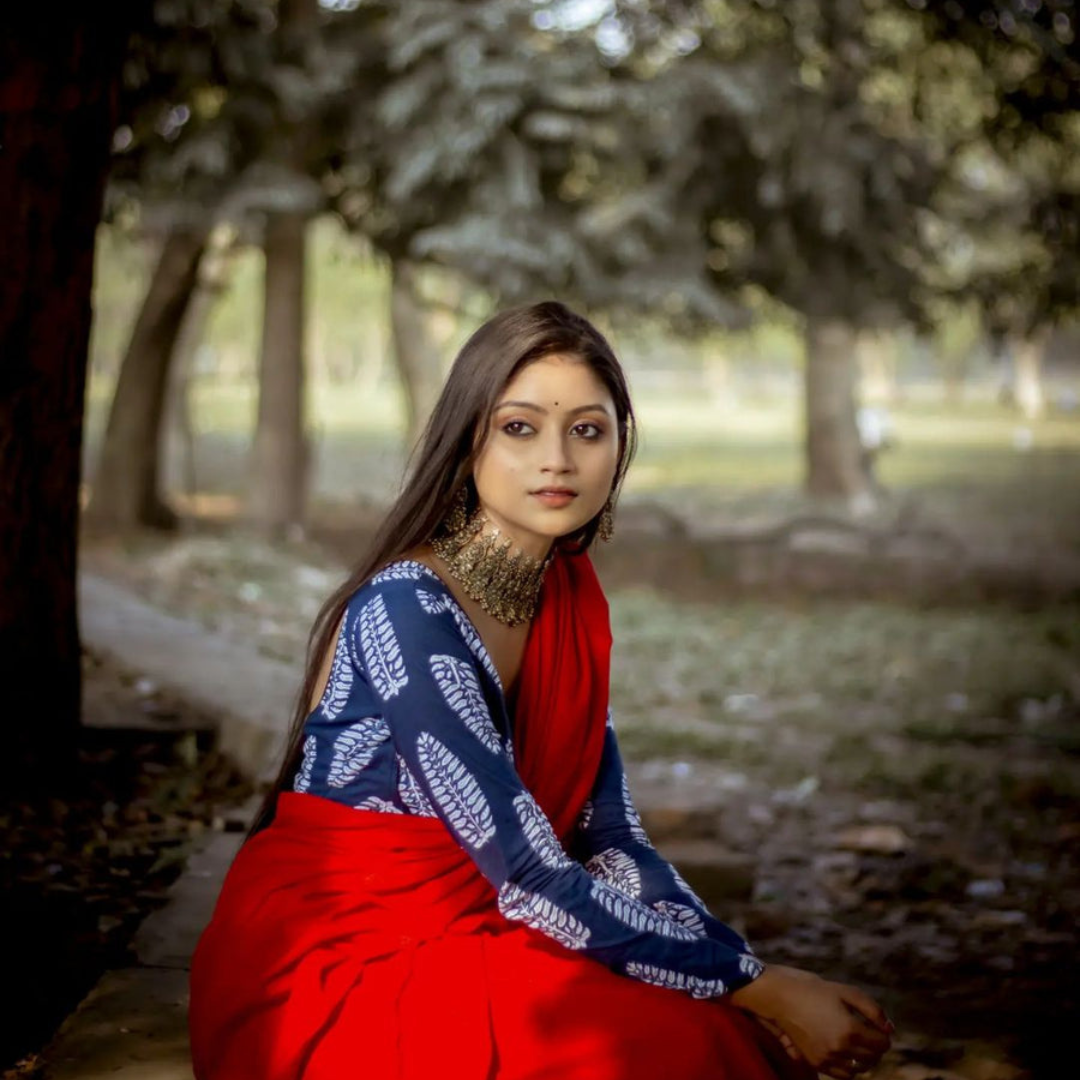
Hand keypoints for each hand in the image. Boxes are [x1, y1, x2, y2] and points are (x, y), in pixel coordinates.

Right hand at [729, 964, 892, 1078]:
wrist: (782, 998)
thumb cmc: (815, 990)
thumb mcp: (846, 992)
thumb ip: (873, 1010)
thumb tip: (890, 1028)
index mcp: (850, 1030)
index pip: (882, 1044)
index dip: (884, 1035)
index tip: (879, 1028)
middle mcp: (840, 1049)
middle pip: (872, 1058)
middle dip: (876, 1047)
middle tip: (871, 1034)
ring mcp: (827, 1059)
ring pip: (859, 1070)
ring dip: (864, 1060)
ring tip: (859, 1045)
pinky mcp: (816, 1063)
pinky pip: (843, 1075)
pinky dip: (849, 1068)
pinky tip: (845, 1053)